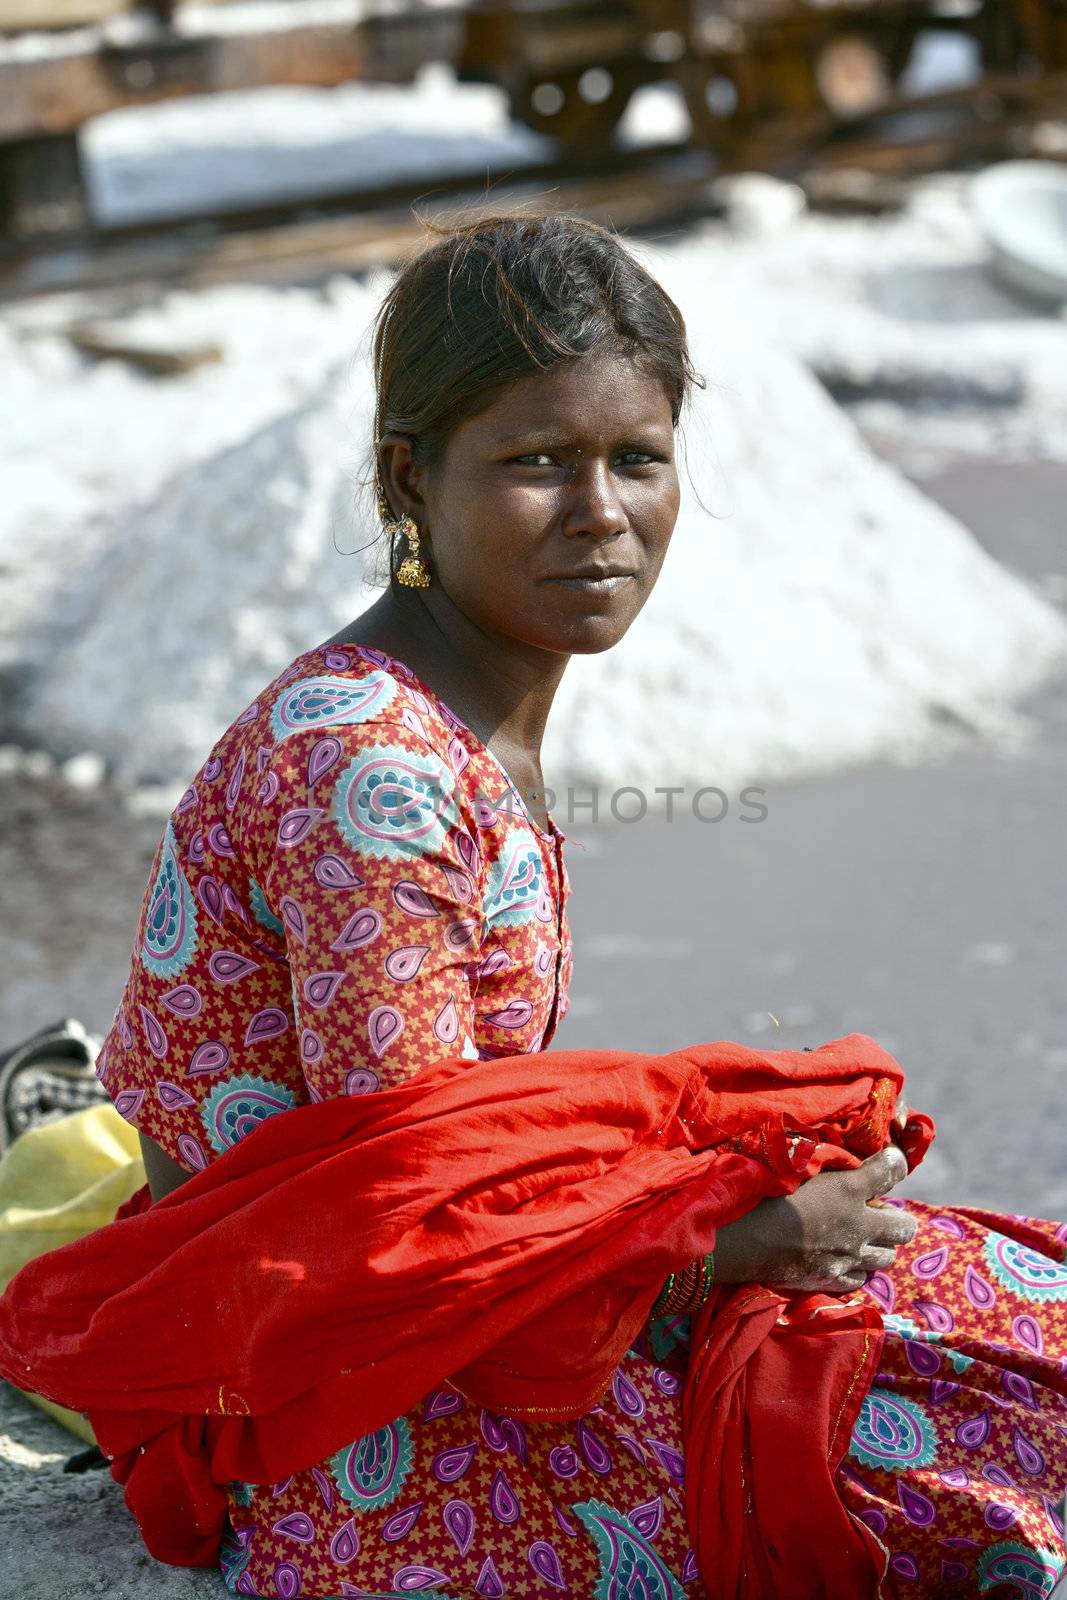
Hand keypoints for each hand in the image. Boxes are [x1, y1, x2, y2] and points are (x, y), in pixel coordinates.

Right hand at [711, 1145, 917, 1294]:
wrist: (746, 1238)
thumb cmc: (767, 1193)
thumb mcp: (800, 1167)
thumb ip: (831, 1164)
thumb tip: (851, 1161)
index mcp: (849, 1189)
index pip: (892, 1169)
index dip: (895, 1162)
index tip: (889, 1160)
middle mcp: (858, 1225)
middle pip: (904, 1227)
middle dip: (896, 1219)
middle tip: (875, 1213)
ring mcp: (849, 1257)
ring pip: (887, 1257)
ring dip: (878, 1245)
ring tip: (860, 1238)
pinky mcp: (834, 1280)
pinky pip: (861, 1278)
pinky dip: (856, 1268)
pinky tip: (840, 1258)